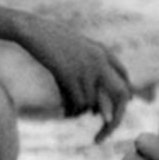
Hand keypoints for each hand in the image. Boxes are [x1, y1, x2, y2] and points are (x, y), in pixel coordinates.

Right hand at [16, 16, 132, 133]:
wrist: (33, 29)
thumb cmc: (50, 39)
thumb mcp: (75, 48)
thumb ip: (89, 65)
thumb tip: (94, 103)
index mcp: (103, 52)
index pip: (124, 76)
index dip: (125, 94)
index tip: (123, 105)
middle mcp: (100, 61)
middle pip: (121, 95)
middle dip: (116, 117)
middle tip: (106, 130)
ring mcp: (87, 68)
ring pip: (92, 104)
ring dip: (81, 112)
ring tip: (69, 112)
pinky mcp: (71, 76)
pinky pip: (79, 103)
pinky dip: (72, 111)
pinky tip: (65, 112)